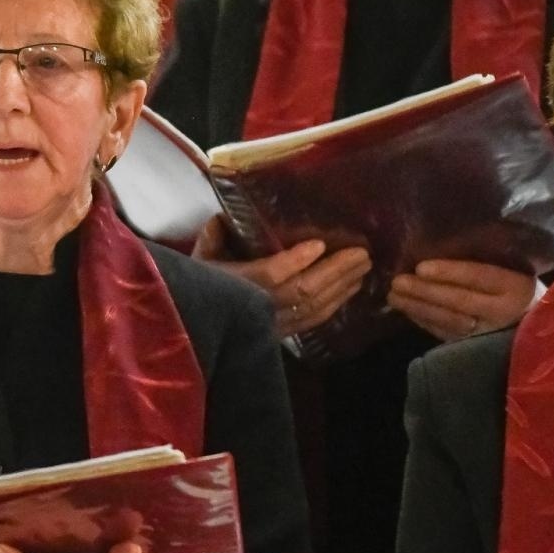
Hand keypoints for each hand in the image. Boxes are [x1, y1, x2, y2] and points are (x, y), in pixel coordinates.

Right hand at [193, 216, 369, 337]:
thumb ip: (213, 236)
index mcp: (232, 286)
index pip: (269, 275)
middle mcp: (255, 308)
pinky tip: (350, 290)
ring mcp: (270, 326)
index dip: (295, 262)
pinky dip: (335, 305)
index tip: (318, 245)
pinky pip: (313, 322)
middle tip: (361, 253)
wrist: (190, 331)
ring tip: (363, 268)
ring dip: (341, 287)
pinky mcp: (279, 336)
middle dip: (335, 273)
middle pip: (302, 292)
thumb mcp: (197, 260)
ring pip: (313, 309)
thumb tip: (225, 216)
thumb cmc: (192, 290)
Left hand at [387, 259, 536, 341]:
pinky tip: (406, 309)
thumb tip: (438, 244)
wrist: (540, 321)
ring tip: (394, 296)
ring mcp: (490, 331)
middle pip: (460, 300)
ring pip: (450, 320)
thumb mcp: (512, 266)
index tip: (421, 267)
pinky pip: (445, 332)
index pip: (479, 277)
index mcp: (516, 285)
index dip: (450, 272)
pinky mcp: (477, 345)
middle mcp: (504, 311)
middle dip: (426, 292)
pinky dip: (424, 320)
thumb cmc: (518, 282)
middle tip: (398, 282)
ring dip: (418, 307)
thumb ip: (485, 259)